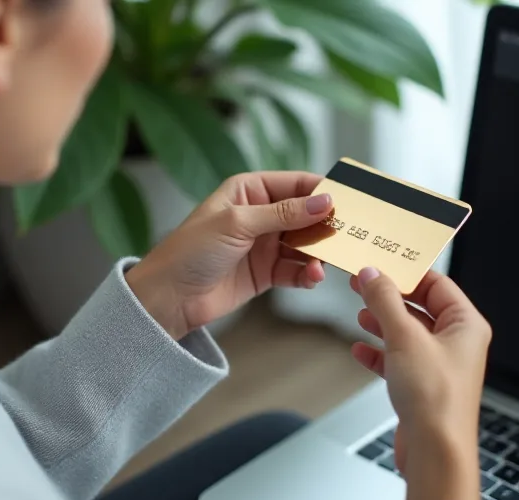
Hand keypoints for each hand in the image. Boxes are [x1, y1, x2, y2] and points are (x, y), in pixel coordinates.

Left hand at [125, 171, 332, 339]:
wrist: (169, 298)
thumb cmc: (189, 251)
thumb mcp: (237, 223)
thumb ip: (283, 213)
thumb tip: (323, 202)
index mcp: (249, 190)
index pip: (295, 183)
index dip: (322, 190)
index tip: (349, 200)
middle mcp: (259, 215)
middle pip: (305, 214)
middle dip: (326, 224)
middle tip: (348, 234)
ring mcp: (263, 245)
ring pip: (304, 244)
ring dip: (319, 252)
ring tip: (327, 262)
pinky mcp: (265, 272)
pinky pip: (296, 269)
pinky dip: (307, 273)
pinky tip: (312, 276)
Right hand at [349, 268, 490, 499]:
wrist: (435, 451)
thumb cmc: (437, 400)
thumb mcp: (405, 337)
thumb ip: (384, 301)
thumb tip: (372, 275)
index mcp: (466, 325)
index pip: (437, 283)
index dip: (407, 270)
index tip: (381, 261)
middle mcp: (457, 343)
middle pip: (420, 306)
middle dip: (389, 296)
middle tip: (362, 282)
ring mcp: (439, 365)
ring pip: (407, 332)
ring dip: (382, 322)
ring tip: (360, 312)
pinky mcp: (422, 385)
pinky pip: (398, 359)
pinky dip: (379, 352)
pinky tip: (361, 349)